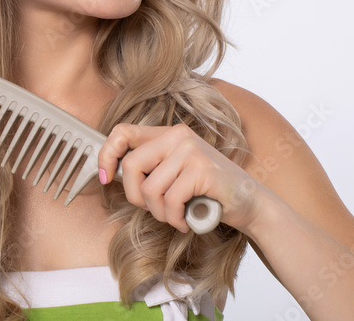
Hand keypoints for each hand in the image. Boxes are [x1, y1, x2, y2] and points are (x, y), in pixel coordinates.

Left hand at [96, 123, 267, 233]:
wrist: (249, 203)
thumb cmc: (208, 193)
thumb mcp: (175, 174)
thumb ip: (151, 168)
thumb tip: (110, 174)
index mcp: (168, 133)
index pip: (123, 132)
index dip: (106, 154)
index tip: (104, 177)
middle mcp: (178, 136)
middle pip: (131, 165)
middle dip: (135, 196)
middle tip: (152, 209)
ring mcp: (191, 150)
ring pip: (149, 189)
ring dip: (159, 213)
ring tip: (175, 216)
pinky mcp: (201, 170)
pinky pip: (170, 201)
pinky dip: (175, 219)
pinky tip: (188, 220)